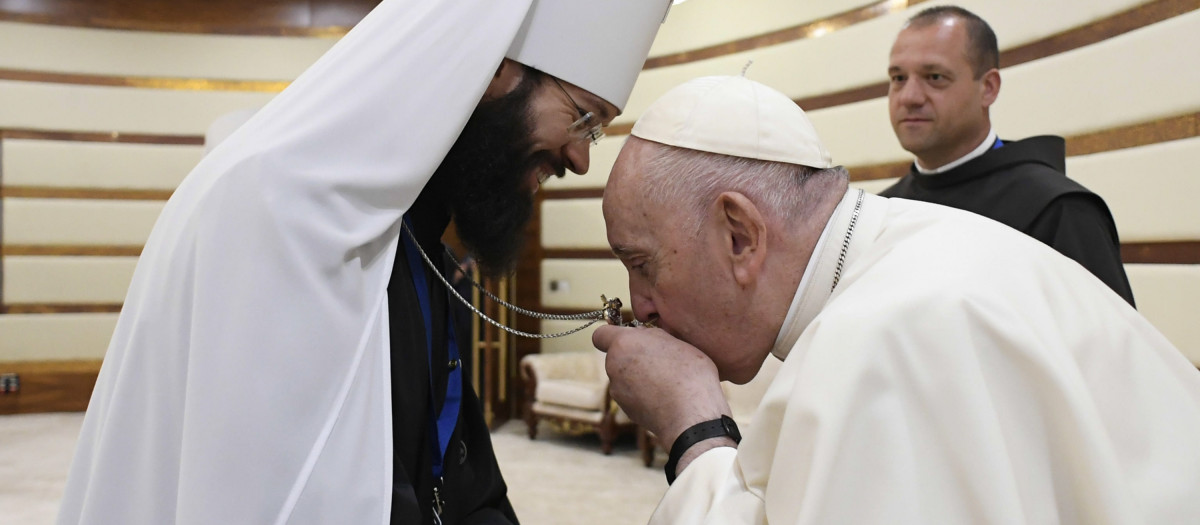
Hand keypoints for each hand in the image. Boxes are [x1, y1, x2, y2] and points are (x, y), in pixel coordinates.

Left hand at [592, 325, 731, 447]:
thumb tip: (646, 337)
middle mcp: (614, 367)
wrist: (691, 417)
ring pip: (625, 376)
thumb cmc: (689, 375)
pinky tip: (665, 397)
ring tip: (667, 380)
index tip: (632, 337)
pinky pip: (632, 395)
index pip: (601, 334)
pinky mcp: (626, 410)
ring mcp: (618, 391)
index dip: (614, 334)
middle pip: (617, 355)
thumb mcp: (677, 342)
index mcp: (624, 344)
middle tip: (661, 359)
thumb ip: (654, 336)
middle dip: (634, 355)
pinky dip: (644, 394)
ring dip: (640, 375)